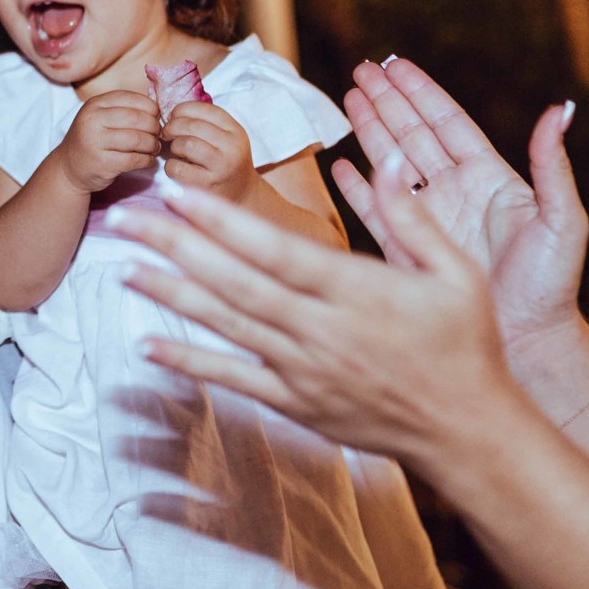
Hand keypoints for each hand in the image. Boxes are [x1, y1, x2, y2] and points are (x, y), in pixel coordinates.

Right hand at [55, 91, 160, 193]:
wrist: (69, 168)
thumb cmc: (92, 140)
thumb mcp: (101, 117)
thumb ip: (124, 109)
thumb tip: (158, 110)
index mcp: (95, 104)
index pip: (130, 98)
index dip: (150, 107)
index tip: (156, 117)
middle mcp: (93, 120)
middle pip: (136, 118)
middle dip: (154, 126)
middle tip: (158, 134)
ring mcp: (95, 142)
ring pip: (137, 139)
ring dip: (152, 144)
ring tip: (154, 147)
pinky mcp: (102, 163)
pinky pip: (134, 159)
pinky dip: (147, 159)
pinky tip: (148, 159)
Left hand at [107, 165, 524, 468]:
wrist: (467, 432)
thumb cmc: (465, 344)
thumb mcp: (458, 272)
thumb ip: (414, 215)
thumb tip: (388, 157)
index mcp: (357, 291)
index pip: (275, 250)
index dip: (221, 222)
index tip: (176, 193)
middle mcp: (321, 330)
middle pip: (234, 282)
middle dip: (173, 247)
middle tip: (123, 217)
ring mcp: (303, 370)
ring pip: (226, 325)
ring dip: (170, 295)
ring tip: (121, 267)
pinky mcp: (295, 402)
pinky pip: (232, 379)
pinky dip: (189, 362)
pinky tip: (145, 346)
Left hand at [161, 100, 253, 200]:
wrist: (243, 194)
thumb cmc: (226, 161)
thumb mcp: (226, 138)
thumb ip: (205, 123)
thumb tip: (172, 112)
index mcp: (235, 130)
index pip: (204, 109)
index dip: (182, 109)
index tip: (173, 116)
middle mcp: (231, 147)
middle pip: (191, 125)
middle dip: (172, 126)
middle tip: (167, 133)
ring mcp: (220, 167)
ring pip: (185, 144)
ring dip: (173, 146)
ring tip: (177, 151)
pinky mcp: (206, 184)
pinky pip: (177, 168)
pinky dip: (170, 165)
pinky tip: (177, 167)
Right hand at [337, 58, 586, 353]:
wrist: (526, 345)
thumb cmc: (550, 287)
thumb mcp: (560, 221)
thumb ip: (553, 166)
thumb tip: (560, 110)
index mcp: (488, 179)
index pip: (446, 123)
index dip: (420, 92)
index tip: (395, 65)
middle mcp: (454, 193)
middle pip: (411, 134)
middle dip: (386, 101)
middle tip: (361, 69)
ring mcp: (428, 220)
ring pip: (391, 163)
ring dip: (369, 131)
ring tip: (347, 98)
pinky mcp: (407, 250)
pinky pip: (375, 210)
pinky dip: (357, 187)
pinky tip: (340, 164)